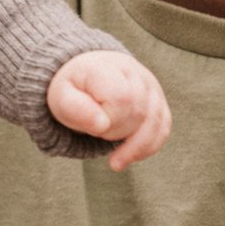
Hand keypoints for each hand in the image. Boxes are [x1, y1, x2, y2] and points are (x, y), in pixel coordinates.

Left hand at [48, 49, 170, 170]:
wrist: (87, 76)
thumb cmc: (73, 89)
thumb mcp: (62, 98)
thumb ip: (75, 109)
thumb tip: (102, 125)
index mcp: (107, 67)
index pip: (122, 98)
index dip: (109, 120)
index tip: (92, 124)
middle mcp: (134, 72)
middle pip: (139, 113)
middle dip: (117, 132)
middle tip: (97, 130)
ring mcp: (151, 86)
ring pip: (156, 123)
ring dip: (134, 146)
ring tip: (114, 158)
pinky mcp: (159, 102)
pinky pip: (163, 129)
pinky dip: (147, 148)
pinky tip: (129, 157)